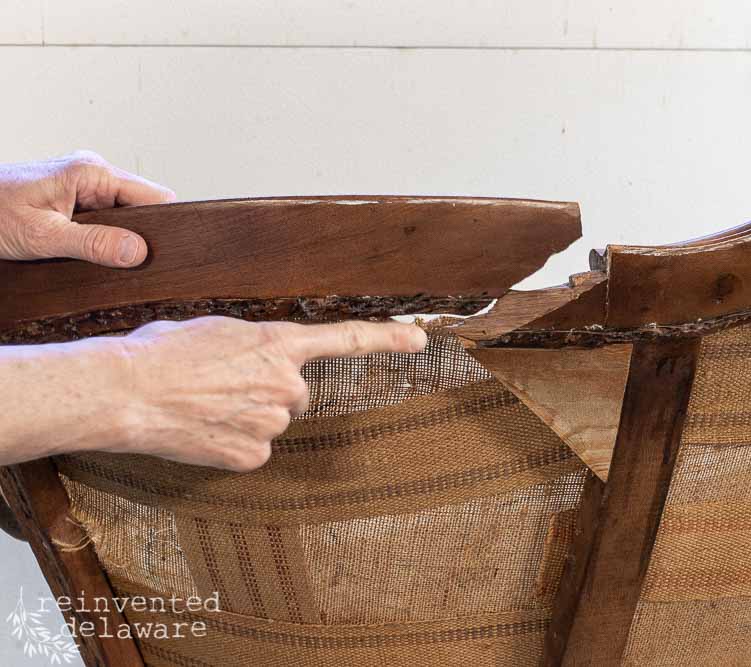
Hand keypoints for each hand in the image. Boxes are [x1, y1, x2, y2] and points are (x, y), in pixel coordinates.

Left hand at [0, 150, 174, 267]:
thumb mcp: (42, 236)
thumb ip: (94, 244)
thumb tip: (139, 252)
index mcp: (91, 172)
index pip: (155, 197)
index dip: (163, 226)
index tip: (161, 254)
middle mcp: (91, 172)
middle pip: (142, 205)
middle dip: (139, 235)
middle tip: (124, 262)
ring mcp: (81, 182)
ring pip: (123, 213)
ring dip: (116, 237)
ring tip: (100, 257)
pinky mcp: (71, 195)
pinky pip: (103, 215)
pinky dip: (101, 235)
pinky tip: (87, 249)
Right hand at [0, 317, 426, 470]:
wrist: (125, 393)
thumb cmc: (160, 353)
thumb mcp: (215, 330)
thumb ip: (251, 344)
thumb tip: (253, 358)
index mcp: (278, 344)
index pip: (346, 339)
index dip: (387, 340)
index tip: (419, 340)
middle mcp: (286, 384)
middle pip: (296, 393)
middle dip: (269, 390)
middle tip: (223, 385)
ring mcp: (273, 423)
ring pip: (272, 421)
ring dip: (247, 415)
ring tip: (204, 404)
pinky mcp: (253, 456)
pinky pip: (253, 449)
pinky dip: (233, 442)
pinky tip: (204, 431)